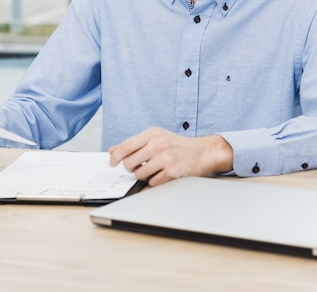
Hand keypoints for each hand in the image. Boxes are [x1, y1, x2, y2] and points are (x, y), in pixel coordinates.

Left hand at [108, 127, 232, 186]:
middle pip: (129, 162)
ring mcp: (165, 158)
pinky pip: (152, 182)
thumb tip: (112, 150)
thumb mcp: (157, 137)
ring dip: (143, 176)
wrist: (204, 152)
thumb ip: (135, 143)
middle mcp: (158, 144)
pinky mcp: (172, 172)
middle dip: (131, 168)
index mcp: (152, 134)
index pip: (125, 146)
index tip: (112, 163)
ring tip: (153, 170)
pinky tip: (162, 175)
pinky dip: (154, 181)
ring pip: (139, 174)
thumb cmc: (178, 145)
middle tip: (137, 167)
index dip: (115, 156)